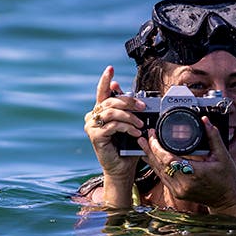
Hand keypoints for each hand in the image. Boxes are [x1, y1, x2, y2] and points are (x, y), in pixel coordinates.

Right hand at [83, 66, 144, 207]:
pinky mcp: (95, 136)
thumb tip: (123, 90)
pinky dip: (127, 128)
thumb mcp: (129, 124)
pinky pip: (113, 125)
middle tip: (143, 107)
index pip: (102, 91)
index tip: (110, 68)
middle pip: (111, 101)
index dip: (105, 79)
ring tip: (141, 125)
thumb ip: (126, 108)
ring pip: (112, 112)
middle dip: (130, 102)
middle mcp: (92, 116)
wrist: (122, 167)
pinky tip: (135, 133)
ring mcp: (91, 126)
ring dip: (130, 117)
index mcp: (100, 110)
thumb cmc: (126, 145)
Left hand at [139, 116, 235, 218]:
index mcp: (194, 173)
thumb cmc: (226, 178)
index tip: (153, 134)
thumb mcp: (223, 156)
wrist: (226, 200)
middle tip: (144, 136)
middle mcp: (184, 184)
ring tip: (142, 144)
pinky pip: (162, 178)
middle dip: (150, 149)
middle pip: (160, 165)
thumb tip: (205, 121)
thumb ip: (213, 137)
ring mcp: (179, 190)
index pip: (168, 159)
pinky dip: (156, 167)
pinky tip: (150, 158)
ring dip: (150, 158)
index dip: (157, 146)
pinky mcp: (177, 193)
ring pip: (159, 172)